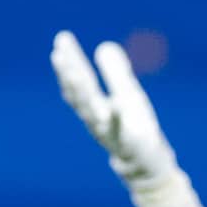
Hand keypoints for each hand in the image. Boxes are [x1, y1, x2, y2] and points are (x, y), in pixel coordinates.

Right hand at [51, 31, 192, 206]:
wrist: (147, 167)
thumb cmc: (135, 130)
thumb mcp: (128, 96)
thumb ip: (116, 73)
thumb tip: (104, 45)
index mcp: (96, 108)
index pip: (78, 82)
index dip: (70, 61)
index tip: (62, 39)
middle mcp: (98, 121)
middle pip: (80, 96)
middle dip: (69, 73)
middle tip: (59, 51)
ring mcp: (111, 134)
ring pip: (92, 114)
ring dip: (83, 94)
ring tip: (75, 72)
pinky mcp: (130, 145)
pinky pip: (123, 133)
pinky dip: (119, 119)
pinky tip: (118, 105)